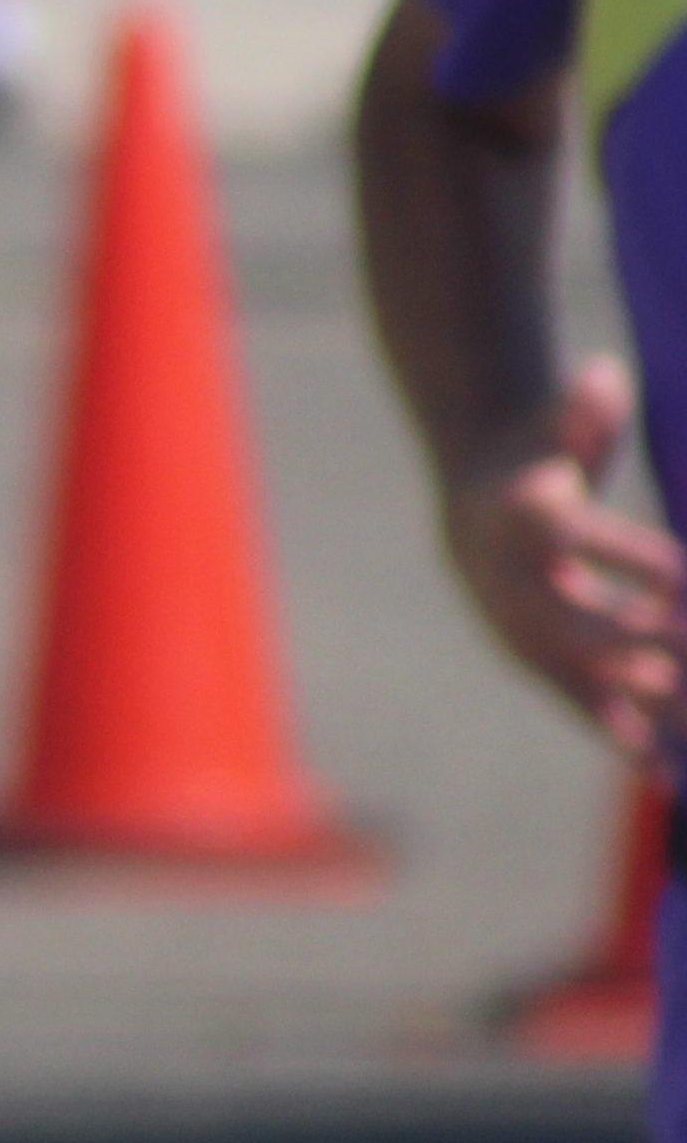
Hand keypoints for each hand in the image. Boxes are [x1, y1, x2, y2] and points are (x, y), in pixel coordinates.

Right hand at [440, 361, 686, 760]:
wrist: (476, 505)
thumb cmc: (536, 450)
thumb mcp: (558, 421)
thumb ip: (583, 406)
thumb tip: (602, 380)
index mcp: (511, 516)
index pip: (565, 536)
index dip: (622, 554)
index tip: (681, 575)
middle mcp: (505, 582)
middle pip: (564, 619)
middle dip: (630, 643)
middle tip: (685, 650)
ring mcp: (516, 625)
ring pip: (572, 669)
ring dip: (630, 697)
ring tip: (682, 730)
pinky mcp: (536, 655)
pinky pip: (575, 697)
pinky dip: (615, 727)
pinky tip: (660, 763)